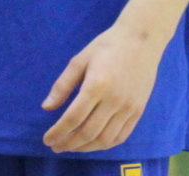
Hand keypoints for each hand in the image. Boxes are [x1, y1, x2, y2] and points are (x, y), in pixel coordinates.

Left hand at [40, 23, 162, 152]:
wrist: (142, 39)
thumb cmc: (107, 46)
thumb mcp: (80, 59)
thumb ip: (63, 85)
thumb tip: (46, 107)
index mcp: (96, 85)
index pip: (73, 117)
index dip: (58, 132)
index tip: (47, 140)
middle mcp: (114, 100)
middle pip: (88, 132)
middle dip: (68, 143)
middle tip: (56, 147)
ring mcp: (128, 107)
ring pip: (105, 139)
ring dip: (85, 148)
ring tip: (71, 147)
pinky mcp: (138, 111)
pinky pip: (121, 136)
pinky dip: (105, 144)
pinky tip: (93, 143)